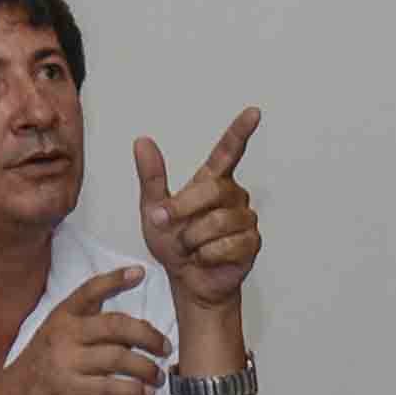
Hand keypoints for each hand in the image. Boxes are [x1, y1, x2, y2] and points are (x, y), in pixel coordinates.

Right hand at [0, 265, 171, 394]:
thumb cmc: (39, 368)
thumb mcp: (55, 336)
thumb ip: (88, 327)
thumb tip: (134, 330)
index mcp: (62, 317)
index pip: (90, 291)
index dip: (116, 280)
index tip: (139, 272)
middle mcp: (64, 335)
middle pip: (117, 326)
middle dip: (148, 336)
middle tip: (165, 347)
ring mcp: (66, 362)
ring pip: (119, 358)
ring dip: (147, 368)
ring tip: (158, 377)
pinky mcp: (70, 390)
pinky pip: (112, 388)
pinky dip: (134, 390)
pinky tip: (146, 393)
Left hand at [135, 108, 263, 310]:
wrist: (188, 282)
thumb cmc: (173, 244)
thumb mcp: (153, 210)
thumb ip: (151, 177)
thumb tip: (142, 141)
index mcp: (211, 182)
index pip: (228, 152)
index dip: (240, 131)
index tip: (253, 112)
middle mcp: (233, 196)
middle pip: (213, 190)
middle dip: (183, 208)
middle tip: (164, 223)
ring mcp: (245, 219)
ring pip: (219, 221)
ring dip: (193, 238)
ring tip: (188, 247)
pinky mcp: (251, 243)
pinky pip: (226, 245)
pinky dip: (206, 255)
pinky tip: (203, 258)